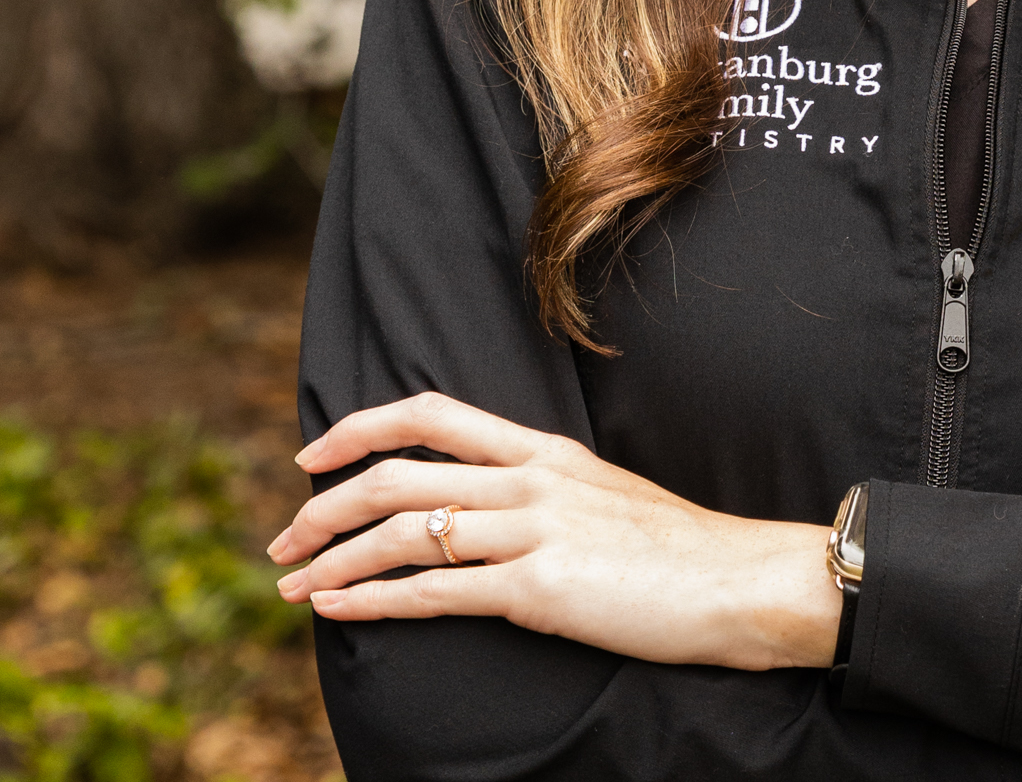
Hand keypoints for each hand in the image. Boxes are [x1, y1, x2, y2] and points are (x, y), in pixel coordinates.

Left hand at [268, 393, 843, 670]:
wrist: (738, 579)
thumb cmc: (675, 549)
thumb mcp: (601, 496)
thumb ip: (541, 494)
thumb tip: (481, 514)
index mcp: (544, 450)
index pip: (433, 413)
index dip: (361, 427)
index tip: (313, 454)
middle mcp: (531, 478)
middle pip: (401, 474)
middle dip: (325, 507)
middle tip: (282, 540)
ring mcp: (535, 529)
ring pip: (407, 531)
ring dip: (334, 558)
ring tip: (293, 587)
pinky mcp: (541, 587)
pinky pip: (436, 591)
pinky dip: (374, 598)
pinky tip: (338, 609)